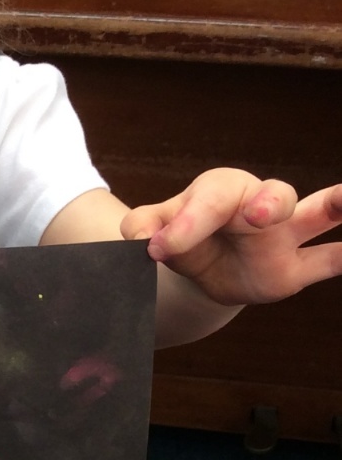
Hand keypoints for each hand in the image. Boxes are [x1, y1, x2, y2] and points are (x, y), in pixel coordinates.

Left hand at [121, 169, 341, 306]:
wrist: (201, 269)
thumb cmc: (182, 238)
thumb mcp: (154, 230)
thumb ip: (143, 227)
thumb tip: (137, 237)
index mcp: (221, 191)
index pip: (209, 201)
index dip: (185, 224)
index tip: (156, 248)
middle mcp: (259, 204)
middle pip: (274, 195)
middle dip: (268, 204)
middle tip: (255, 217)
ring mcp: (284, 235)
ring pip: (316, 213)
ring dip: (336, 205)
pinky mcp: (297, 267)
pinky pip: (328, 259)